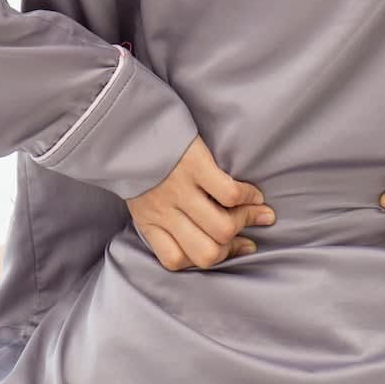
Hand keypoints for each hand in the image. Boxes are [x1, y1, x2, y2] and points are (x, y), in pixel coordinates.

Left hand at [124, 134, 273, 271]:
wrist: (128, 123)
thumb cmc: (139, 164)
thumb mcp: (141, 197)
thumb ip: (163, 219)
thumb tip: (203, 233)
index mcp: (148, 223)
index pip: (176, 261)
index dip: (205, 259)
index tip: (226, 247)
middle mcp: (163, 212)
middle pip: (206, 253)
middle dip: (231, 247)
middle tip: (243, 233)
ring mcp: (179, 190)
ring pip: (222, 227)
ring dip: (246, 221)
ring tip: (256, 212)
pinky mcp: (195, 166)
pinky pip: (229, 194)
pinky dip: (248, 197)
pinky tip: (253, 194)